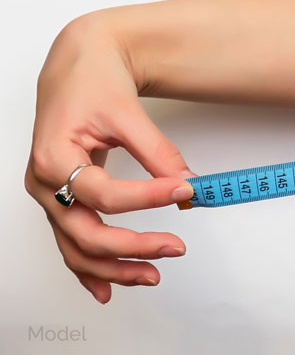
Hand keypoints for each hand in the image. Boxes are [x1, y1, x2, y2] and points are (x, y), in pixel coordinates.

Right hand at [24, 14, 198, 303]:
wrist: (77, 65)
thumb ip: (157, 151)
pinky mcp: (60, 199)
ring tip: (152, 275)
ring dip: (114, 267)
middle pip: (84, 232)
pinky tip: (109, 289)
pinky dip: (90, 268)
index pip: (103, 194)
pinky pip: (71, 242)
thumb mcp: (127, 112)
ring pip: (75, 247)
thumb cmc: (93, 81)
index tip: (185, 189)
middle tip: (174, 247)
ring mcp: (49, 194)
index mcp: (54, 157)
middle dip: (131, 247)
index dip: (147, 198)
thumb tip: (188, 182)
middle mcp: (44, 182)